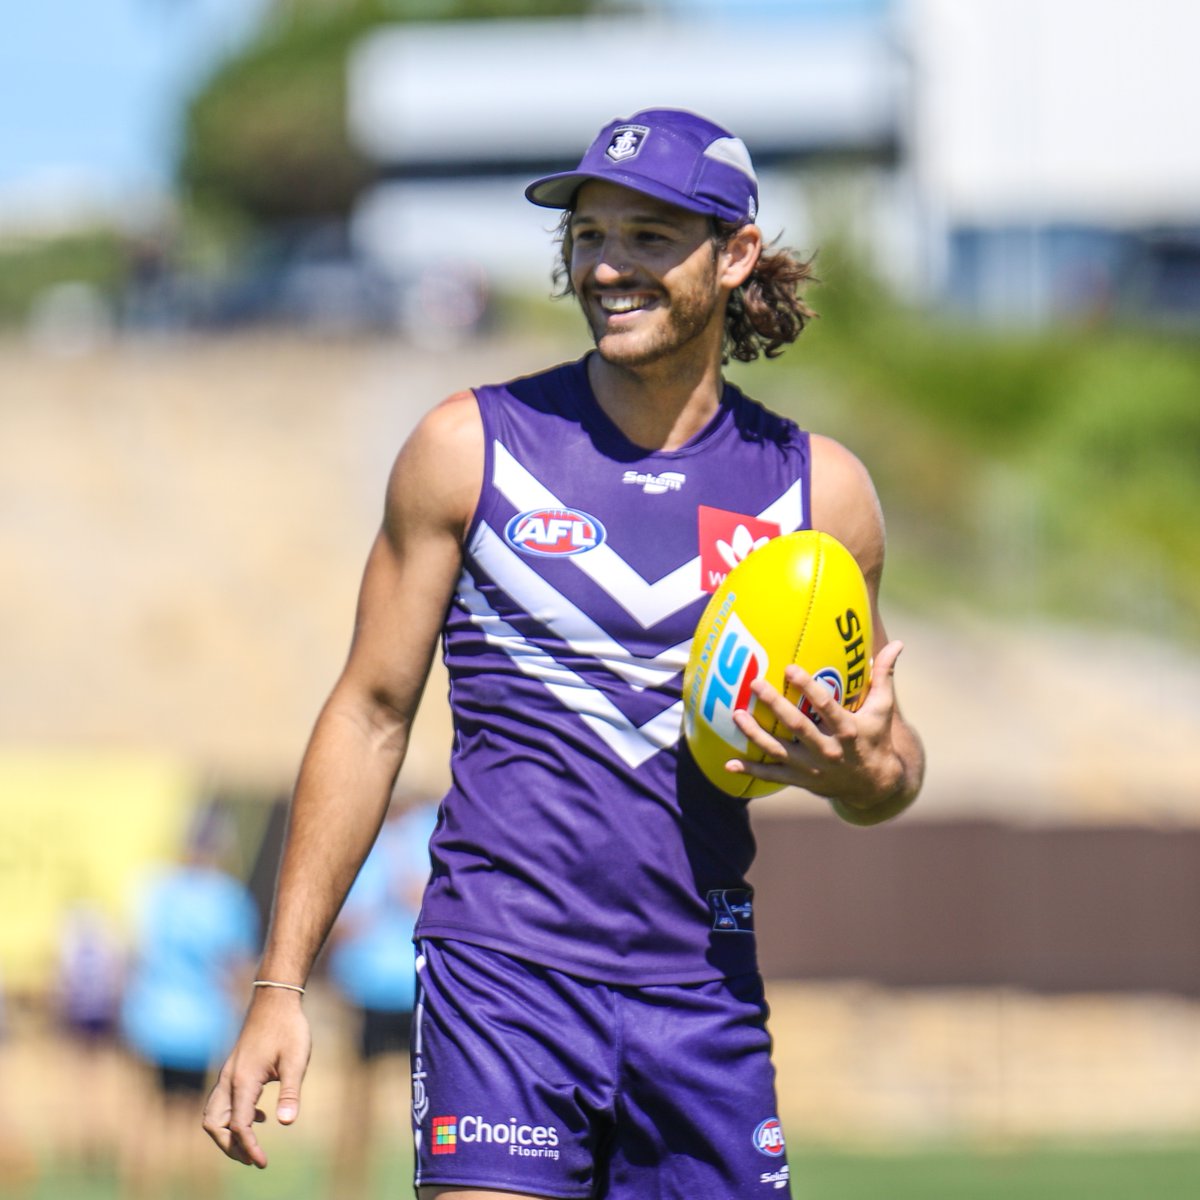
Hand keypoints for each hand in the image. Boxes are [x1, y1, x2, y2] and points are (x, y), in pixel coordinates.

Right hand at [201, 990, 311, 1167]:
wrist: (275, 999)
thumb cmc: (288, 1028)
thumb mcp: (296, 1060)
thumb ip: (290, 1092)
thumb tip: (287, 1124)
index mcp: (243, 1080)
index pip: (239, 1125)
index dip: (249, 1148)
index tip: (263, 1163)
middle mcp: (229, 1079)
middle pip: (214, 1124)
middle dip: (230, 1146)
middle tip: (253, 1159)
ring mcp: (228, 1074)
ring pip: (214, 1114)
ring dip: (228, 1133)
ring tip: (252, 1146)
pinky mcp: (233, 1069)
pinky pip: (223, 1102)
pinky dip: (233, 1117)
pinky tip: (261, 1116)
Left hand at [726, 640, 905, 810]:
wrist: (876, 786)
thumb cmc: (876, 738)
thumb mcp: (882, 709)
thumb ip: (884, 675)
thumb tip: (899, 643)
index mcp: (848, 730)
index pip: (826, 706)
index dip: (808, 687)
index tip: (789, 667)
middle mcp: (829, 750)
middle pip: (797, 726)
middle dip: (775, 705)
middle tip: (754, 683)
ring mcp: (812, 768)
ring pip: (779, 751)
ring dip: (755, 734)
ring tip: (736, 715)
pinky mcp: (801, 781)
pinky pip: (772, 776)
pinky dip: (750, 771)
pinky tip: (728, 764)